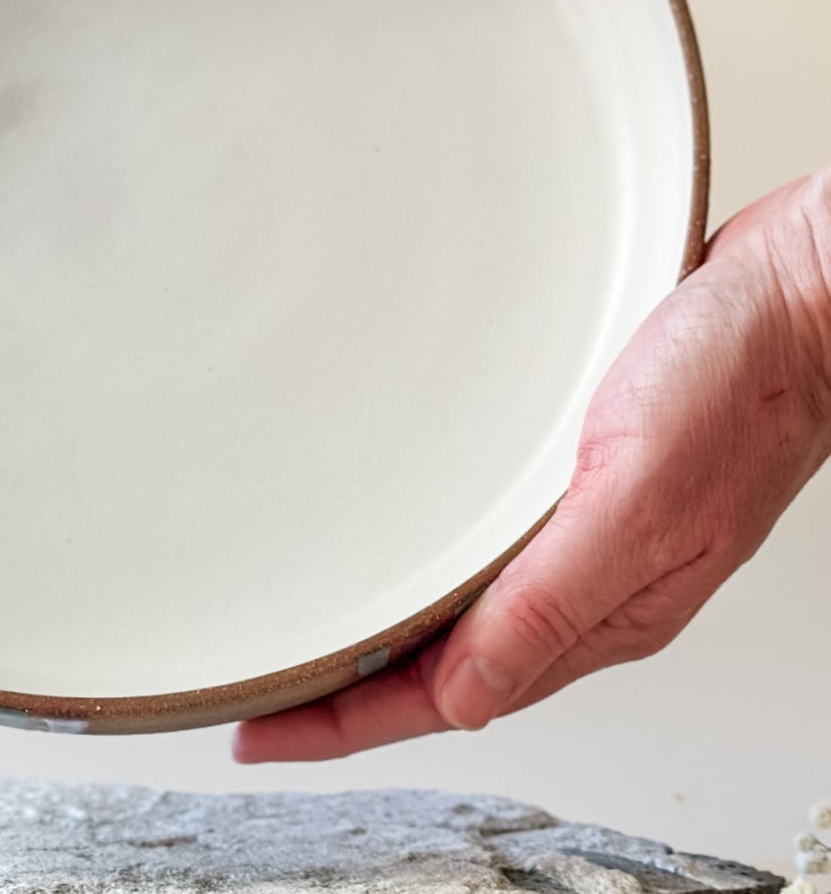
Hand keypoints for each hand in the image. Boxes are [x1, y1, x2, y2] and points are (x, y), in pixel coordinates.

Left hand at [234, 167, 830, 761]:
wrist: (793, 302)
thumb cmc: (740, 389)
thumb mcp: (638, 499)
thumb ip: (554, 602)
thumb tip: (465, 696)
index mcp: (602, 611)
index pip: (449, 695)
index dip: (348, 722)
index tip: (264, 736)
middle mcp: (586, 585)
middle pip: (443, 667)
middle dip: (350, 694)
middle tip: (262, 700)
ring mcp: (581, 535)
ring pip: (461, 614)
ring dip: (383, 637)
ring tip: (309, 643)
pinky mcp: (577, 481)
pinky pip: (486, 552)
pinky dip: (427, 569)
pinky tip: (397, 552)